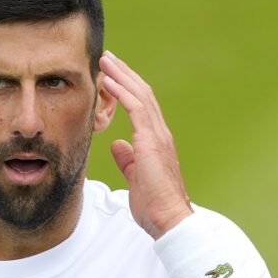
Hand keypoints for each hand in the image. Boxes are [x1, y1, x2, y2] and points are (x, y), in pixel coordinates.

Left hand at [99, 51, 192, 238]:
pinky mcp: (151, 140)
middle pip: (142, 94)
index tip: (113, 76)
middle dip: (125, 74)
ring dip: (122, 76)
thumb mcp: (136, 178)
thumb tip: (118, 146)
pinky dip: (123, 92)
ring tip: (106, 61)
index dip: (128, 89)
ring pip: (140, 95)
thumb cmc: (155, 205)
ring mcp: (158, 135)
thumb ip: (128, 161)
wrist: (170, 218)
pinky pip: (136, 108)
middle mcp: (160, 133)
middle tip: (109, 58)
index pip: (143, 107)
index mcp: (156, 141)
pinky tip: (110, 81)